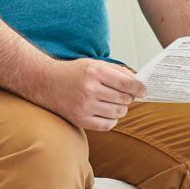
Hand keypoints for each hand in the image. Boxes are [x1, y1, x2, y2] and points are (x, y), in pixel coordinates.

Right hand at [32, 58, 146, 130]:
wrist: (46, 83)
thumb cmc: (73, 73)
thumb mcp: (94, 64)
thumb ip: (117, 71)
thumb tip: (138, 82)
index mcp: (94, 72)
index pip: (126, 83)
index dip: (139, 88)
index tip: (143, 90)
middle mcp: (89, 89)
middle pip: (124, 98)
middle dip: (129, 97)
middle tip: (126, 95)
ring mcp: (84, 106)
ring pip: (118, 112)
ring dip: (121, 108)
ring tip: (115, 103)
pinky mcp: (80, 120)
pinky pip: (108, 125)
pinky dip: (112, 120)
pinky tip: (107, 112)